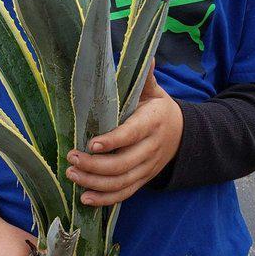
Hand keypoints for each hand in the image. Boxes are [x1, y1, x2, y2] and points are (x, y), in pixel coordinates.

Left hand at [65, 64, 182, 205]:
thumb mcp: (155, 92)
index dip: (113, 141)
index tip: (92, 143)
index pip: (132, 134)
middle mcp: (151, 148)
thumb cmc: (159, 110)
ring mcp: (147, 167)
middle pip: (123, 163)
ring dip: (95, 183)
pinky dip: (105, 199)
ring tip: (72, 175)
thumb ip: (146, 78)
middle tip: (71, 158)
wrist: (183, 135)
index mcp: (152, 122)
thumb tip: (147, 55)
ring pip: (121, 182)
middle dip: (95, 165)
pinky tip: (85, 198)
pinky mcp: (143, 180)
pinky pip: (125, 194)